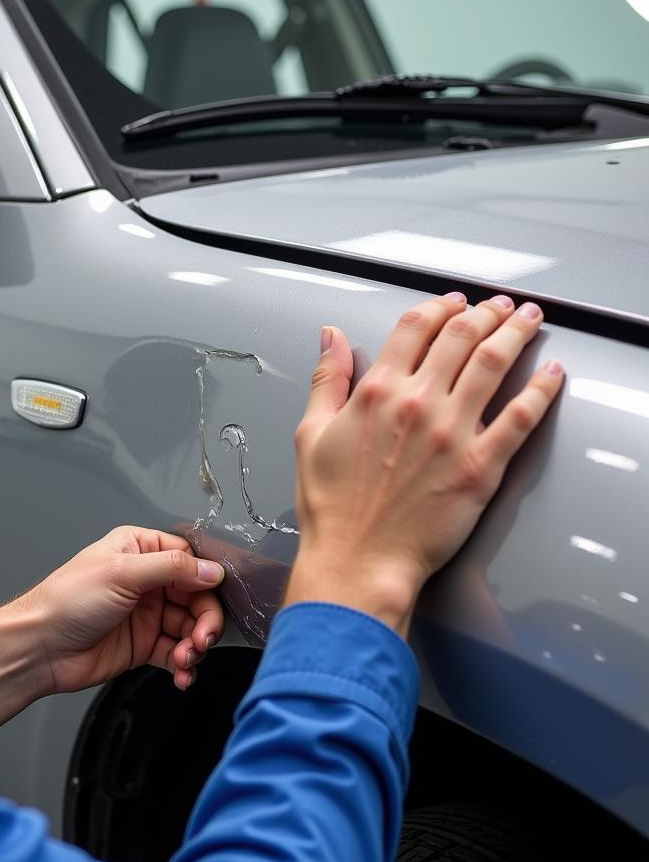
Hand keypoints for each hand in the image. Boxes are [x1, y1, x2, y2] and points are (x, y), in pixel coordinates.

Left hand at [0, 528, 223, 732]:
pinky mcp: (143, 645)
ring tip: (186, 659)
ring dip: (195, 645)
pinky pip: (176, 653)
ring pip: (190, 627)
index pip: (188, 558)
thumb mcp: (122, 573)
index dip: (205, 578)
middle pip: (196, 596)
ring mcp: (146, 614)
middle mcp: (146, 580)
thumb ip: (172, 568)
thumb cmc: (66, 602)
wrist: (39, 649)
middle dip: (204, 619)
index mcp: (138, 550)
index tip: (212, 595)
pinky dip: (185, 665)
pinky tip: (182, 674)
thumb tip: (211, 569)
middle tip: (202, 638)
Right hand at [285, 292, 563, 635]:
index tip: (450, 303)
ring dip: (516, 333)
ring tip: (528, 321)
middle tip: (498, 307)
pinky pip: (521, 416)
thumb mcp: (311, 434)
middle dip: (484, 312)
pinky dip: (541, 389)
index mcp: (376, 393)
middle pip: (461, 335)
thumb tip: (331, 338)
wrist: (358, 559)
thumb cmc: (333, 508)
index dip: (437, 306)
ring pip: (494, 362)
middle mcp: (417, 403)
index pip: (415, 328)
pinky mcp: (480, 464)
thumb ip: (327, 380)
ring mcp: (452, 432)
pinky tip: (550, 375)